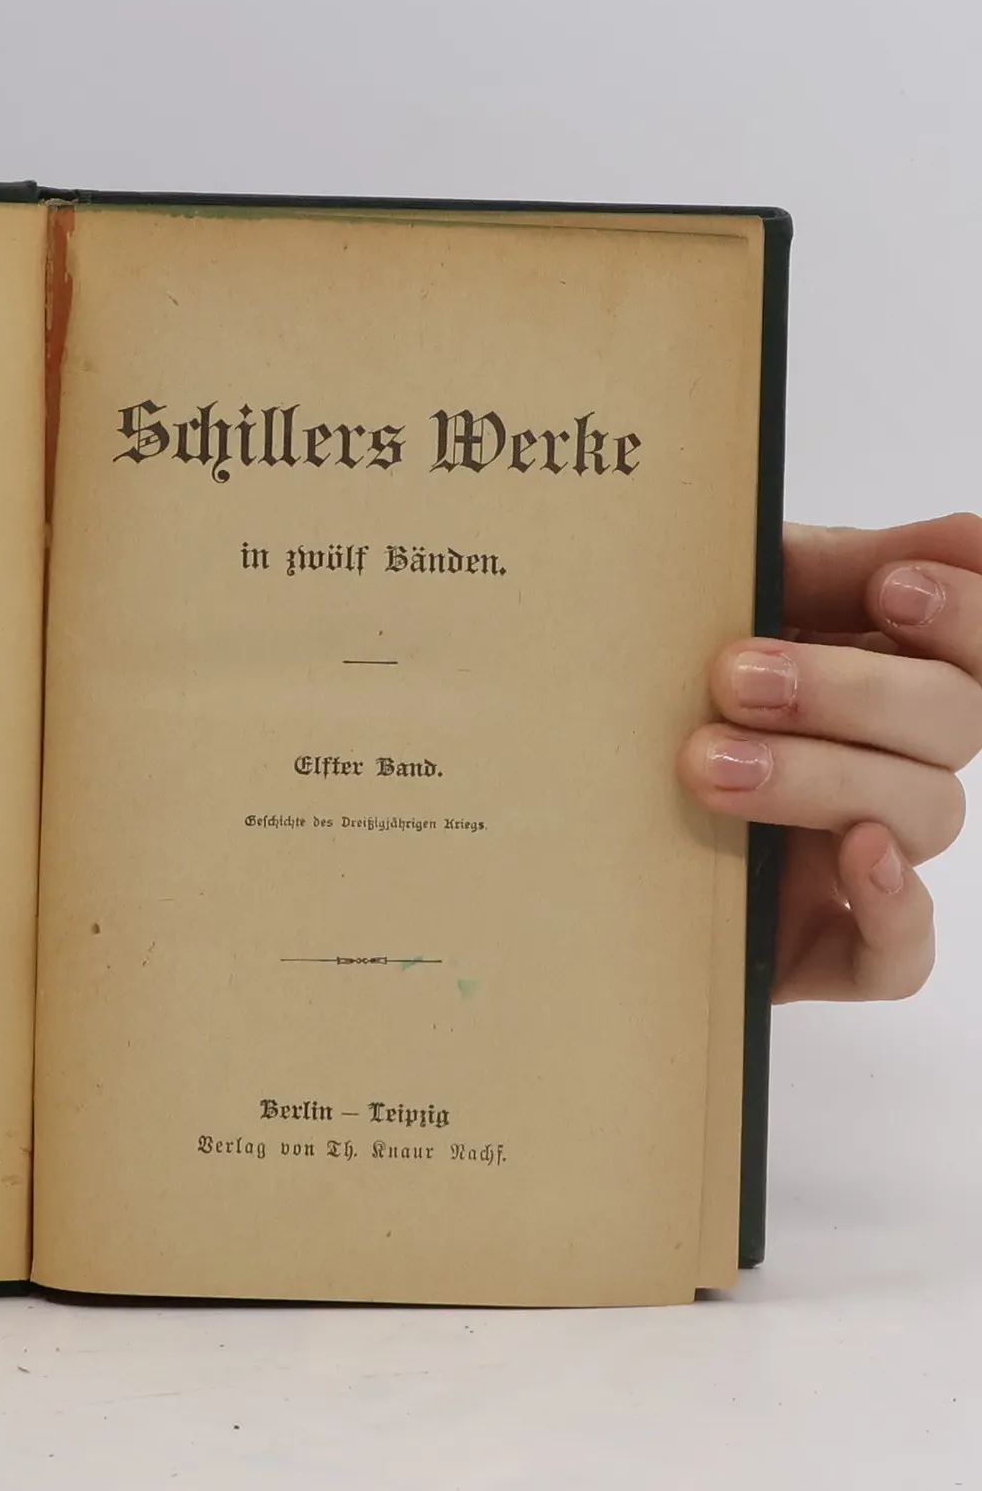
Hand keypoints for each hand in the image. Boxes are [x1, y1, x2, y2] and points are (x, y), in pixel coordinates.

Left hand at [679, 514, 981, 1001]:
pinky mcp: (820, 946)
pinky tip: (855, 858)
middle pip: (951, 724)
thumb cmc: (648, 683)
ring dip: (822, 777)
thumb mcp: (726, 607)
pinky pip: (899, 954)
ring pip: (921, 816)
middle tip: (733, 678)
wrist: (550, 799)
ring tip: (707, 762)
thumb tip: (970, 535)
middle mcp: (891, 763)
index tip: (886, 589)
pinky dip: (896, 907)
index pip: (979, 649)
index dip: (966, 615)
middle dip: (851, 692)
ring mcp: (861, 857)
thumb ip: (834, 566)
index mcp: (882, 671)